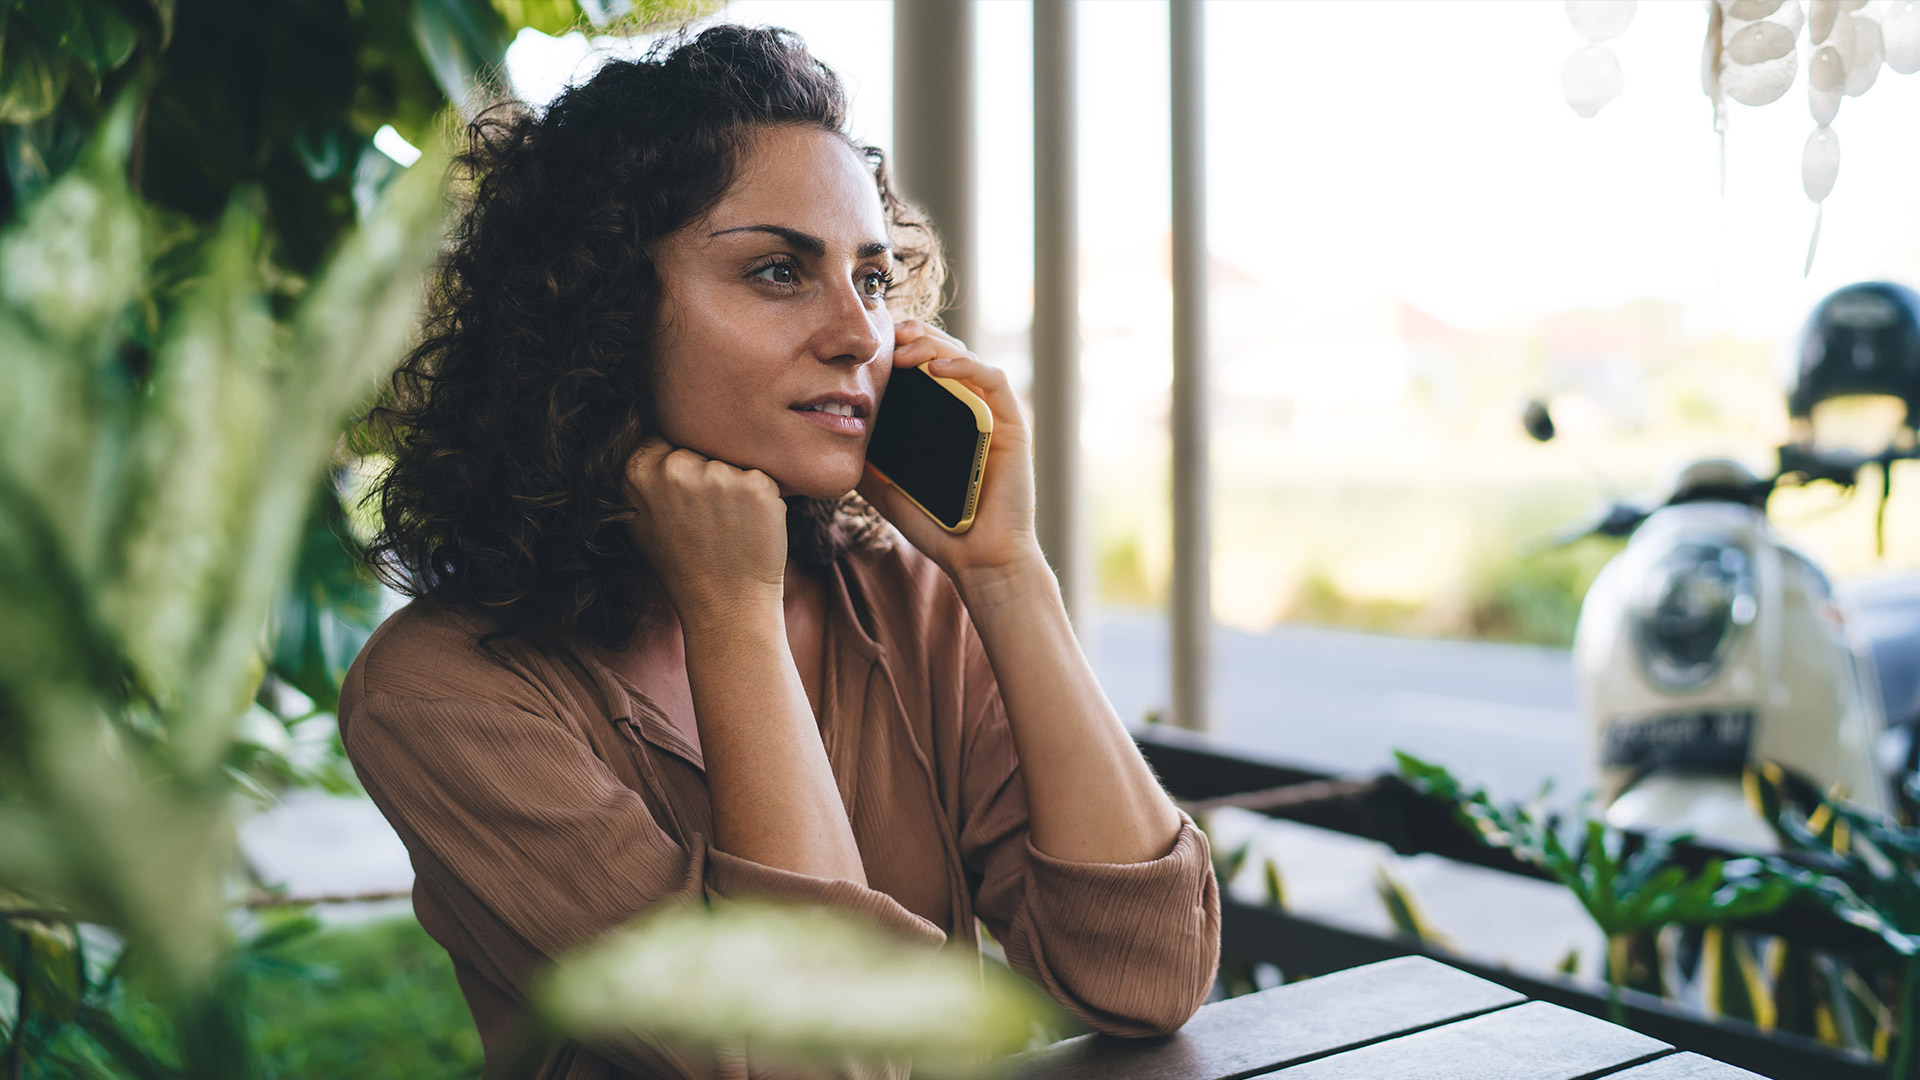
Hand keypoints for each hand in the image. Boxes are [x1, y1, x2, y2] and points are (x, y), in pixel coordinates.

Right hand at [622, 436, 787, 623]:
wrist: (726, 606)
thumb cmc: (684, 564)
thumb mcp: (641, 519)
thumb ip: (641, 475)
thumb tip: (647, 428)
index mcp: (636, 471)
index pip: (666, 438)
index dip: (680, 467)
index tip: (686, 497)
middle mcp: (672, 468)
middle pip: (700, 446)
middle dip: (708, 475)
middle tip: (709, 519)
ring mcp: (715, 475)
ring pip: (731, 460)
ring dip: (735, 485)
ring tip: (728, 525)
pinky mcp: (755, 483)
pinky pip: (761, 475)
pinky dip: (762, 498)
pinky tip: (749, 528)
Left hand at [857, 320, 1046, 591]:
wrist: (978, 560)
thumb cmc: (940, 527)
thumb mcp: (889, 491)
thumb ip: (869, 466)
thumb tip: (835, 443)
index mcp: (946, 419)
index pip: (924, 367)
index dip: (902, 348)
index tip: (872, 348)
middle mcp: (971, 411)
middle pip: (946, 353)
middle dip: (916, 337)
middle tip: (888, 338)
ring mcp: (992, 415)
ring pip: (968, 358)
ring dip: (936, 345)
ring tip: (905, 350)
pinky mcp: (1012, 425)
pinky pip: (992, 381)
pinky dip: (965, 366)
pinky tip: (936, 368)